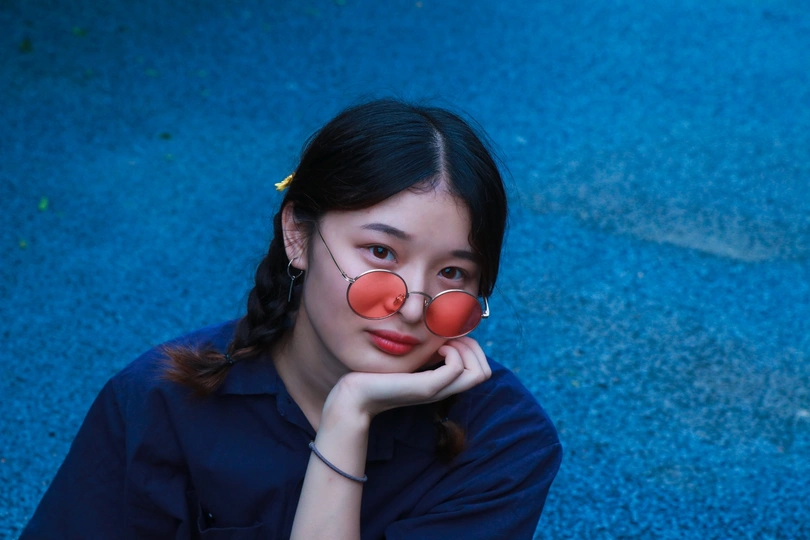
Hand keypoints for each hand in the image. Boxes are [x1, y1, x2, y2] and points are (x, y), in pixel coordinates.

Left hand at [324, 337, 491, 419]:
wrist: (354, 396)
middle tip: (448, 339)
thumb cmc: (374, 375)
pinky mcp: (425, 389)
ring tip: (442, 342)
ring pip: (479, 373)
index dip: (472, 349)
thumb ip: (423, 351)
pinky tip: (435, 348)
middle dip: (473, 348)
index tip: (448, 338)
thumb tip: (438, 331)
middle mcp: (444, 389)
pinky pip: (456, 368)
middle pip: (485, 372)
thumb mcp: (406, 360)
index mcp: (441, 383)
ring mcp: (437, 390)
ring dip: (466, 349)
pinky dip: (452, 352)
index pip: (481, 370)